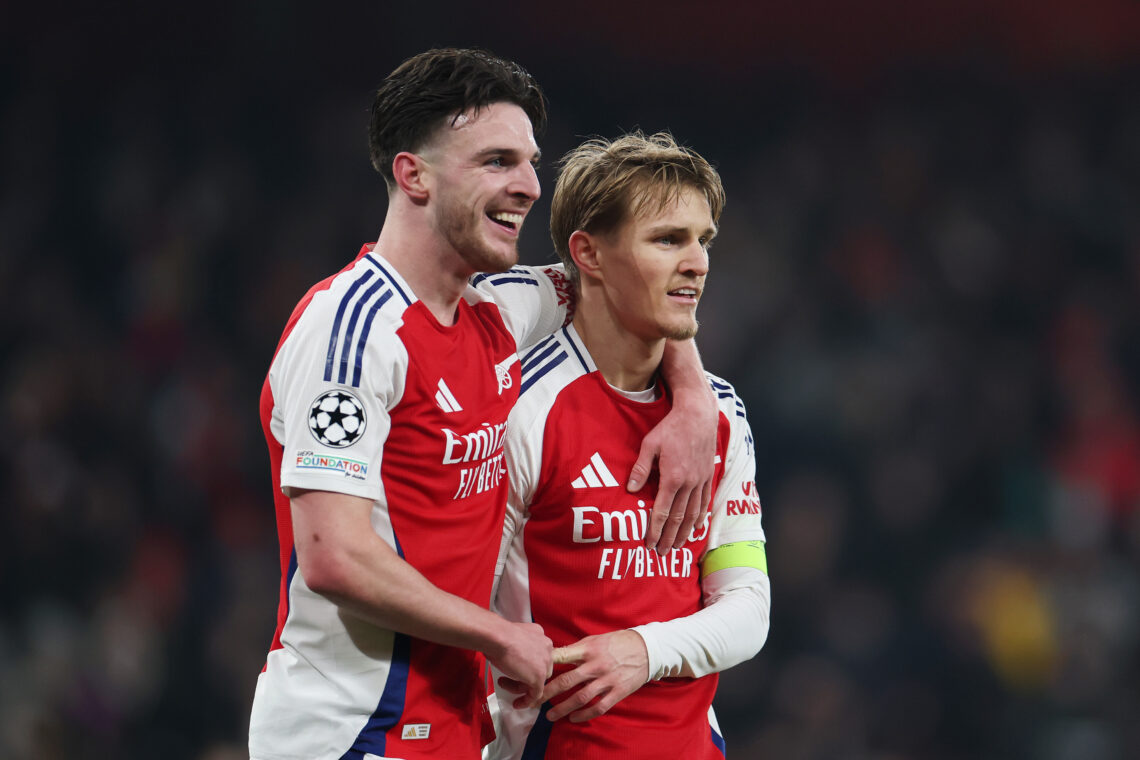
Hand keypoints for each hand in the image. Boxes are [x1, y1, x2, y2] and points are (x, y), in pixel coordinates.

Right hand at [488, 621, 553, 709]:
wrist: (498, 637)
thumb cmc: (498, 635)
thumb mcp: (512, 637)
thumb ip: (518, 646)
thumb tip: (511, 655)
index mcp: (540, 635)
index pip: (538, 655)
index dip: (526, 665)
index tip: (516, 670)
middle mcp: (546, 647)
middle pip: (539, 668)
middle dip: (523, 676)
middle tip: (506, 677)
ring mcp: (544, 663)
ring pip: (536, 681)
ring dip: (518, 686)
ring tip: (502, 683)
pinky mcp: (539, 677)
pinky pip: (535, 693)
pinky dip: (526, 701)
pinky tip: (517, 703)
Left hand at [540, 630, 648, 721]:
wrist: (646, 649)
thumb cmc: (616, 643)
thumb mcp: (595, 640)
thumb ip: (576, 649)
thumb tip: (553, 655)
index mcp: (588, 649)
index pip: (561, 657)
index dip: (545, 666)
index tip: (530, 674)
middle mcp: (596, 664)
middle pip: (566, 681)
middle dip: (547, 692)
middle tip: (532, 701)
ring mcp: (607, 679)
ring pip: (581, 697)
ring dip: (563, 708)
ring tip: (550, 715)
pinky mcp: (618, 691)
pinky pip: (599, 706)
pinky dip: (585, 715)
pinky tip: (573, 718)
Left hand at [628, 395, 715, 553]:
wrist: (699, 414)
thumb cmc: (671, 427)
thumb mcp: (650, 444)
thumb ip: (641, 468)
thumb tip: (631, 489)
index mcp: (672, 477)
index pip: (662, 511)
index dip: (655, 530)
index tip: (649, 543)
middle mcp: (689, 483)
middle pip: (679, 518)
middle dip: (669, 538)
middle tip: (662, 553)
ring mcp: (701, 481)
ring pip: (693, 514)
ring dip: (685, 533)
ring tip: (677, 547)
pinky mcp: (708, 476)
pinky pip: (705, 502)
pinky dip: (701, 518)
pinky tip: (697, 528)